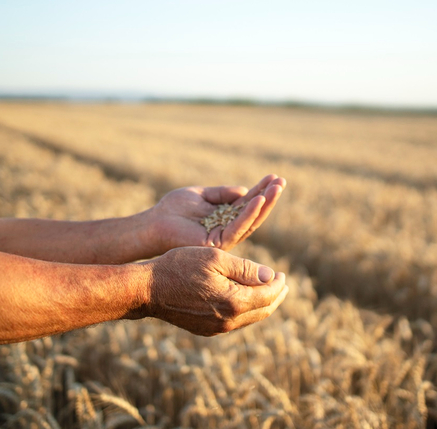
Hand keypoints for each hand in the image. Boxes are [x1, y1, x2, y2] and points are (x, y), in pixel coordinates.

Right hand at [139, 247, 287, 335]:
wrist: (148, 290)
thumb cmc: (180, 267)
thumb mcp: (215, 259)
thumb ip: (246, 269)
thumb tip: (271, 277)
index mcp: (234, 302)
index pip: (268, 295)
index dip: (278, 284)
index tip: (283, 274)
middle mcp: (228, 321)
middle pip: (263, 311)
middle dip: (276, 297)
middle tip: (282, 284)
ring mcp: (216, 329)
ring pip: (250, 319)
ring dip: (262, 305)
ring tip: (267, 291)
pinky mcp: (206, 330)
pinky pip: (234, 322)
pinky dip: (245, 311)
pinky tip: (244, 300)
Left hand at [149, 174, 285, 252]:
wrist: (154, 223)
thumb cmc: (173, 209)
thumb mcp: (201, 194)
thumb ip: (222, 193)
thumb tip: (245, 190)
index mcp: (224, 217)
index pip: (247, 204)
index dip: (261, 190)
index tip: (274, 177)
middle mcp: (227, 229)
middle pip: (254, 214)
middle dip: (268, 198)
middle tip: (282, 182)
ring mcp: (224, 238)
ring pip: (250, 221)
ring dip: (264, 204)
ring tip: (276, 188)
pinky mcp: (217, 243)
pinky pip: (237, 227)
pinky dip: (248, 214)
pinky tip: (258, 200)